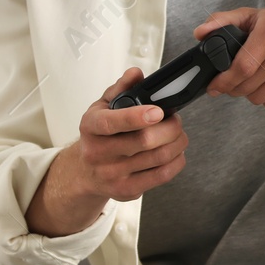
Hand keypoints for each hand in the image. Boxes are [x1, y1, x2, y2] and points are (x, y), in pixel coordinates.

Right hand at [72, 67, 190, 201]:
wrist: (85, 171)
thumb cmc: (100, 134)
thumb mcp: (103, 107)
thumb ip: (121, 88)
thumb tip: (136, 74)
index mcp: (91, 126)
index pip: (111, 123)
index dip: (136, 117)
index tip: (158, 111)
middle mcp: (97, 153)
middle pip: (144, 141)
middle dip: (170, 127)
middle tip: (176, 120)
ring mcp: (111, 174)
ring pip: (158, 157)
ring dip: (177, 142)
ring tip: (178, 134)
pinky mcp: (126, 190)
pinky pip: (161, 175)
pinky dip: (177, 161)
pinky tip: (176, 152)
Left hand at [195, 7, 264, 108]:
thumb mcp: (259, 17)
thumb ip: (226, 21)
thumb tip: (200, 32)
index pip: (243, 65)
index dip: (224, 80)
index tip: (214, 86)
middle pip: (249, 84)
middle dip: (234, 89)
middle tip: (231, 85)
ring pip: (260, 97)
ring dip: (251, 94)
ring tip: (257, 80)